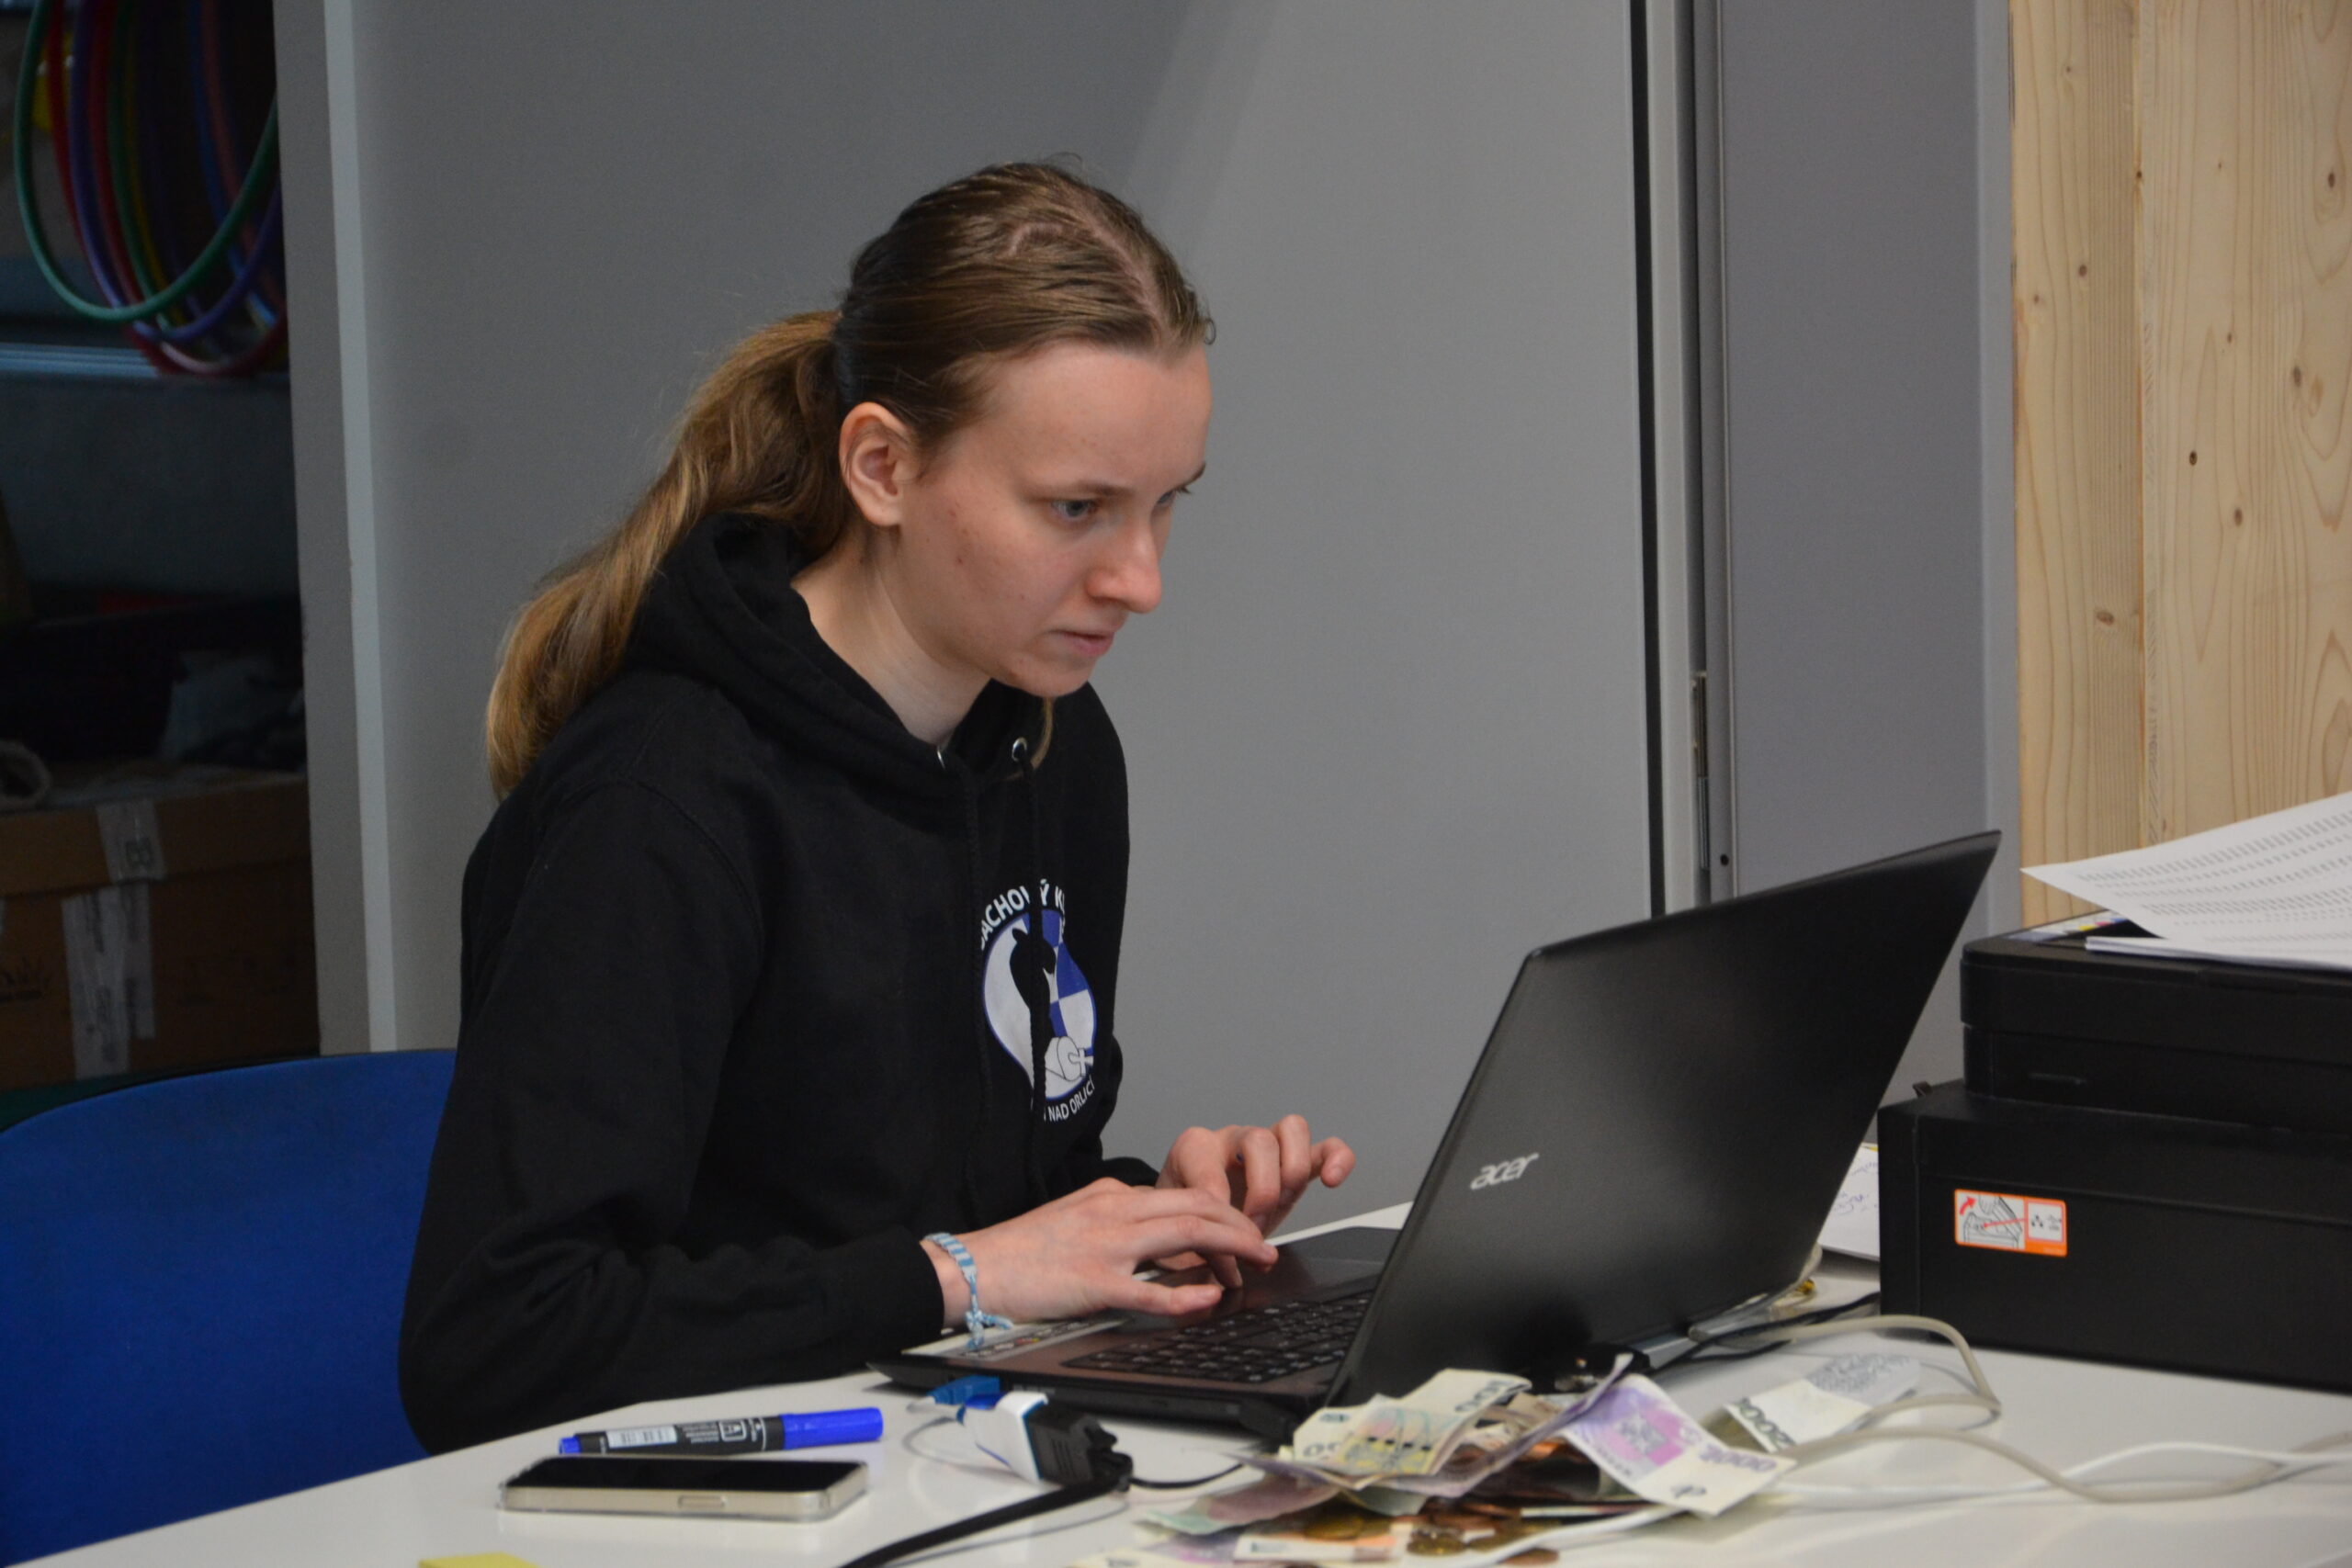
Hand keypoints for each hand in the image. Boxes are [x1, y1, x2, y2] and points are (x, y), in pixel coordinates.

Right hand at [923, 1178, 1277, 1325]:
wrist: (976, 1267)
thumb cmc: (1023, 1250)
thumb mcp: (1077, 1217)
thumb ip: (1118, 1221)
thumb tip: (1157, 1234)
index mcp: (1113, 1195)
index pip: (1185, 1193)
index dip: (1225, 1211)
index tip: (1245, 1228)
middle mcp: (1116, 1211)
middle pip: (1198, 1205)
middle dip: (1242, 1223)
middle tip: (1266, 1244)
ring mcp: (1107, 1246)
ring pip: (1187, 1234)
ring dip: (1233, 1246)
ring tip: (1259, 1261)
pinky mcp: (1094, 1282)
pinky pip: (1151, 1289)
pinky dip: (1188, 1294)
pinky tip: (1211, 1299)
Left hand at [1155, 1115, 1354, 1283]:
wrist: (1192, 1218)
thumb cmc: (1186, 1220)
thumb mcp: (1180, 1233)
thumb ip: (1199, 1249)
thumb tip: (1227, 1272)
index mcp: (1194, 1148)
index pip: (1211, 1166)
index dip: (1219, 1208)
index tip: (1219, 1239)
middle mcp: (1232, 1138)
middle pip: (1259, 1140)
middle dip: (1261, 1192)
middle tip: (1254, 1228)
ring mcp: (1267, 1145)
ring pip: (1292, 1130)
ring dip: (1291, 1175)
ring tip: (1281, 1206)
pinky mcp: (1297, 1161)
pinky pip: (1327, 1146)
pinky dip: (1337, 1159)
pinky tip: (1332, 1180)